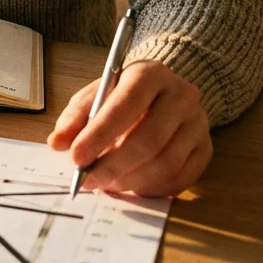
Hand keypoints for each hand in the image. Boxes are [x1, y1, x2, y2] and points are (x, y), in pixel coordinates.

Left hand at [47, 60, 211, 196]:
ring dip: (130, 180)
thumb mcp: (96, 95)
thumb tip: (57, 143)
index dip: (99, 135)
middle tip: (87, 180)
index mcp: (150, 73)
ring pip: (164, 163)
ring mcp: (198, 122)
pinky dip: (151, 188)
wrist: (163, 92)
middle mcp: (181, 95)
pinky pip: (180, 179)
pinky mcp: (205, 148)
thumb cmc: (123, 94)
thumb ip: (75, 117)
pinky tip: (131, 185)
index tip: (75, 157)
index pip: (125, 105)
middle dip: (113, 165)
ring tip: (106, 183)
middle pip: (148, 139)